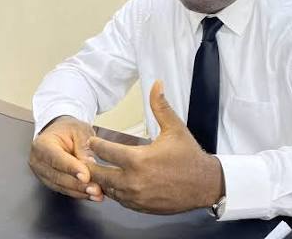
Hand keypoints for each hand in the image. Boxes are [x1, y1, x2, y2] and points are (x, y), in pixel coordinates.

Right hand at [29, 115, 103, 200]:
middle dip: (78, 184)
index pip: (56, 158)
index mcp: (42, 144)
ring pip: (61, 186)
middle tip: (95, 188)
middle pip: (58, 176)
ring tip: (97, 194)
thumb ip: (83, 148)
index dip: (71, 168)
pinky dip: (78, 193)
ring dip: (80, 192)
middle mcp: (38, 161)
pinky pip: (64, 189)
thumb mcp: (79, 131)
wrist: (61, 132)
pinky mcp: (50, 182)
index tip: (86, 176)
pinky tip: (92, 194)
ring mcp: (42, 173)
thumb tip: (89, 165)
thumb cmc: (69, 129)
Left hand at [87, 80, 224, 213]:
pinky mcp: (140, 207)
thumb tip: (156, 84)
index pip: (104, 152)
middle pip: (99, 174)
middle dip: (92, 165)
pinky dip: (116, 192)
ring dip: (103, 180)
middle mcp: (133, 181)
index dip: (95, 144)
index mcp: (138, 159)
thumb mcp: (174, 127)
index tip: (92, 141)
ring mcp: (136, 197)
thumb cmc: (189, 156)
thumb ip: (160, 106)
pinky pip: (120, 200)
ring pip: (107, 189)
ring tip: (101, 170)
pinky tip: (118, 183)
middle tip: (88, 158)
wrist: (204, 184)